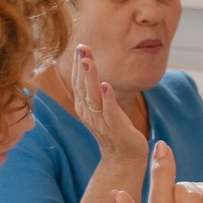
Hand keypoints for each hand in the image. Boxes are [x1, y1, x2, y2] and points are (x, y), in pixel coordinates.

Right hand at [65, 47, 149, 172]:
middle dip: (82, 67)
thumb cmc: (114, 128)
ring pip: (94, 97)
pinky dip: (108, 99)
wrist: (124, 156)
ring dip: (91, 79)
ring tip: (88, 62)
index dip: (78, 65)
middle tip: (81, 48)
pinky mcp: (116, 129)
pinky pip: (110, 113)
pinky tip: (107, 86)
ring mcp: (101, 122)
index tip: (79, 46)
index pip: (79, 82)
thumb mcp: (102, 106)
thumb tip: (89, 65)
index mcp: (85, 106)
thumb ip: (94, 89)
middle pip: (83, 86)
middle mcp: (89, 113)